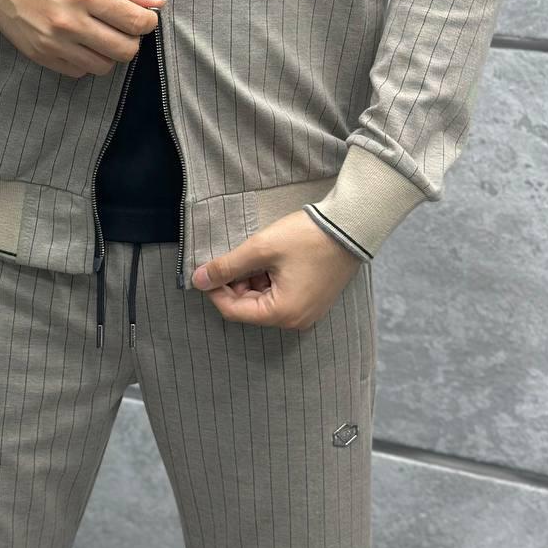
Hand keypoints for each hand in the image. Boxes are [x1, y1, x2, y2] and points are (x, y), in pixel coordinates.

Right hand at [0, 0, 166, 77]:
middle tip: (124, 26)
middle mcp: (69, 21)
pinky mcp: (40, 55)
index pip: (134, 21)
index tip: (145, 16)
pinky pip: (79, 71)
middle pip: (124, 49)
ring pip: (104, 65)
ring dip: (110, 52)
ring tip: (102, 33)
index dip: (148, 21)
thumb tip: (156, 3)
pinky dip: (87, 60)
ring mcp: (53, 42)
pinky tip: (81, 41)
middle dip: (133, 39)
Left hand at [189, 209, 362, 328]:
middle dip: (236, 283)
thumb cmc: (307, 237)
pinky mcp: (312, 301)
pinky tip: (271, 259)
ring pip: (263, 301)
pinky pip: (280, 297)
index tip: (206, 269)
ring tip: (258, 253)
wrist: (350, 226)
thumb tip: (197, 280)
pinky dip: (268, 280)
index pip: (233, 311)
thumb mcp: (260, 248)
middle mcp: (295, 320)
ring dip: (252, 280)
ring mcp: (306, 312)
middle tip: (235, 256)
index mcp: (282, 314)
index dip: (215, 290)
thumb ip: (227, 266)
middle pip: (248, 307)